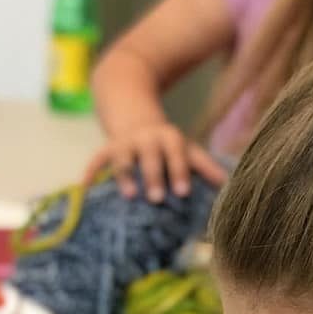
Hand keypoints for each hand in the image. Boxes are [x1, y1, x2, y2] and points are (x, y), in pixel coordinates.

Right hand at [83, 122, 228, 201]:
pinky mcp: (106, 148)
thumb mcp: (186, 148)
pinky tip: (85, 189)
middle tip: (157, 199)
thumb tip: (227, 184)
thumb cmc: (166, 143)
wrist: (135, 114)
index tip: (183, 192)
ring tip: (128, 196)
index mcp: (169, 137)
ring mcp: (124, 143)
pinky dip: (90, 172)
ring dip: (124, 176)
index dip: (180, 171)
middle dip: (153, 177)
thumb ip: (204, 165)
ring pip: (123, 158)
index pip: (177, 154)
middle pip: (150, 157)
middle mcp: (146, 138)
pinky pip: (97, 160)